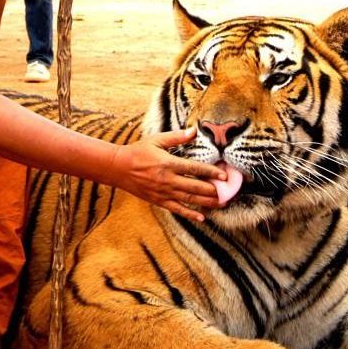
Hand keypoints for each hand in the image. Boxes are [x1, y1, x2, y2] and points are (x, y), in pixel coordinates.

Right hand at [110, 127, 226, 221]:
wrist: (118, 168)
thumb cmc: (138, 151)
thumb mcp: (157, 140)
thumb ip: (177, 137)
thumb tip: (194, 130)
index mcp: (169, 163)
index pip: (195, 169)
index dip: (211, 172)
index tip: (224, 176)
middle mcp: (168, 180)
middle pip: (196, 187)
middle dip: (213, 190)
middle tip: (228, 192)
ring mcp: (163, 192)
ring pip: (189, 200)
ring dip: (207, 203)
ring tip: (221, 204)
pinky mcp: (159, 201)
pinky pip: (177, 209)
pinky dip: (190, 214)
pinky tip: (202, 218)